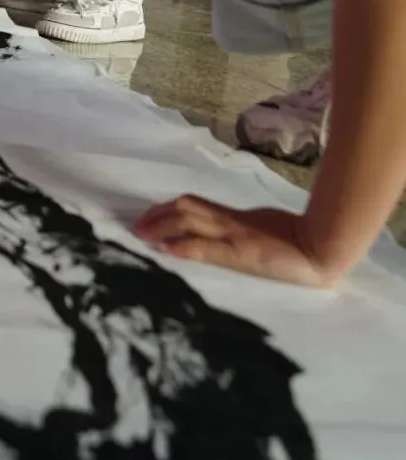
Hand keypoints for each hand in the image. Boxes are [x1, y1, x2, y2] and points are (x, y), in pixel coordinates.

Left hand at [135, 197, 337, 287]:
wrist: (321, 247)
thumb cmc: (299, 239)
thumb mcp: (264, 227)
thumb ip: (243, 228)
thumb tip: (227, 232)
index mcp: (236, 217)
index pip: (196, 205)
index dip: (169, 209)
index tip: (151, 215)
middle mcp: (230, 222)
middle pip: (186, 208)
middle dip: (158, 215)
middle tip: (137, 224)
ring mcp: (234, 236)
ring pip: (189, 221)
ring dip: (161, 227)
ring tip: (141, 234)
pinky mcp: (239, 254)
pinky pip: (205, 248)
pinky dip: (182, 247)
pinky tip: (165, 249)